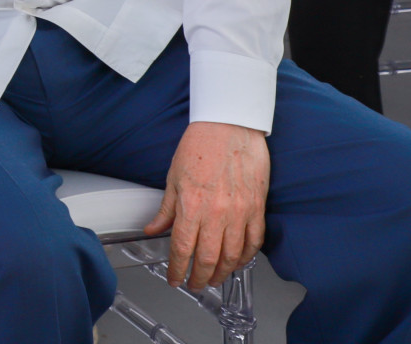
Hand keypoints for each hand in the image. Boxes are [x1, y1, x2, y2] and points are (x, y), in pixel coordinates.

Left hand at [143, 121, 269, 290]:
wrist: (229, 126)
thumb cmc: (199, 146)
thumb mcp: (173, 177)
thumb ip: (166, 209)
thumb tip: (154, 229)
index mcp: (191, 206)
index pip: (182, 249)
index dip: (177, 269)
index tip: (174, 278)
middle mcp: (216, 214)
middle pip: (208, 259)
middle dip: (199, 278)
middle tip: (194, 284)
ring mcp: (240, 213)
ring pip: (233, 256)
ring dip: (222, 273)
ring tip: (214, 278)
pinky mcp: (257, 208)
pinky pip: (254, 241)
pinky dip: (246, 257)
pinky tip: (238, 262)